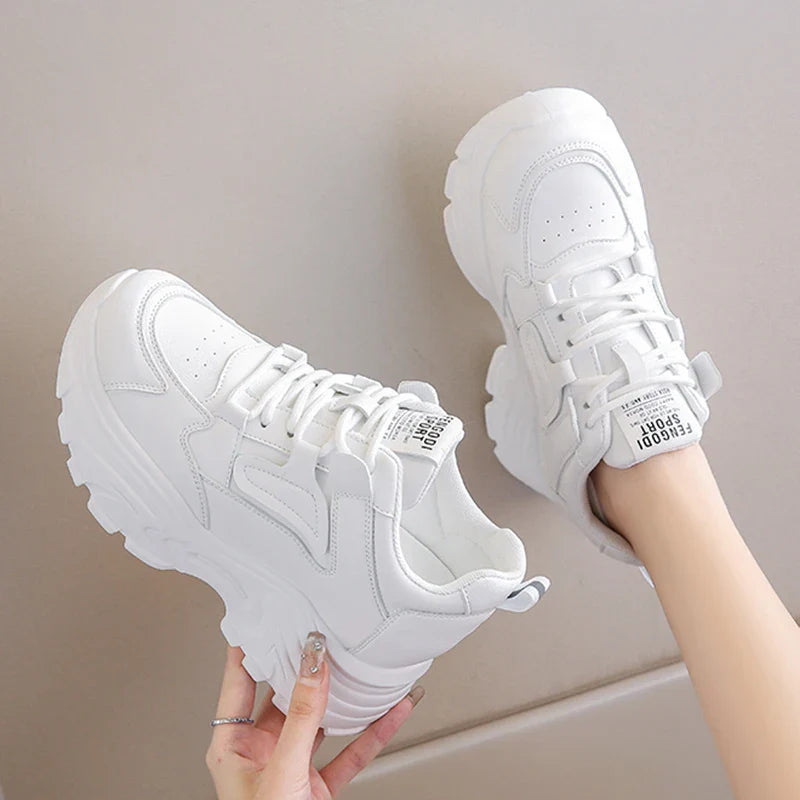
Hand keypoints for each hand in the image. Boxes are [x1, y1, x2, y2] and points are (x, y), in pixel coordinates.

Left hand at [206, 634, 423, 799]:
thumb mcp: (282, 771)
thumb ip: (300, 716)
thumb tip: (311, 663)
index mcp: (232, 746)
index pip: (239, 680)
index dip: (250, 643)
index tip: (263, 609)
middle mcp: (260, 751)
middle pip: (284, 693)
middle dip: (305, 663)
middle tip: (320, 628)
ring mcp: (292, 767)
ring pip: (321, 718)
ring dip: (345, 694)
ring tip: (360, 662)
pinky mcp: (320, 785)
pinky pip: (350, 749)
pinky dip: (373, 730)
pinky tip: (393, 709)